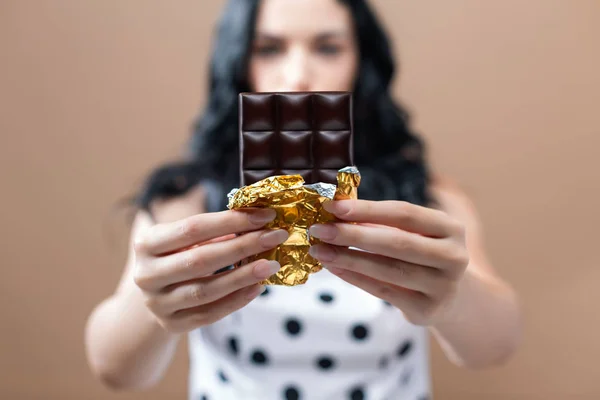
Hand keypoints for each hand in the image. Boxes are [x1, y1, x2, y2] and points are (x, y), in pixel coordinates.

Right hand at [132, 209, 287, 332]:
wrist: (154, 294)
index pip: (193, 228)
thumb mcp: (184, 239)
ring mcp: (157, 304)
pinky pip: (210, 314)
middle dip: (244, 246)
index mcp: (146, 244)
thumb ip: (214, 230)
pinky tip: (257, 287)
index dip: (231, 220)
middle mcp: (146, 275)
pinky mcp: (172, 325)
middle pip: (201, 259)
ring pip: (206, 290)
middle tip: (276, 237)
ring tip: (271, 264)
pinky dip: (236, 300)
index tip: (265, 215)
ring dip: (243, 276)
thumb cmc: (176, 256)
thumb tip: (257, 220)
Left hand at [308, 200, 469, 325]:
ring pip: (388, 269)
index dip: (368, 209)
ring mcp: (443, 286)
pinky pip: (383, 290)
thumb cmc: (423, 254)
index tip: (334, 206)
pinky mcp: (426, 309)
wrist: (452, 297)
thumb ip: (383, 223)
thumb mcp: (416, 234)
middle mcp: (454, 257)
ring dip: (348, 258)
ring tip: (320, 250)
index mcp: (452, 228)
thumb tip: (337, 212)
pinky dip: (354, 278)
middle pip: (397, 242)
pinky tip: (334, 267)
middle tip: (319, 229)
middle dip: (353, 235)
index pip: (405, 213)